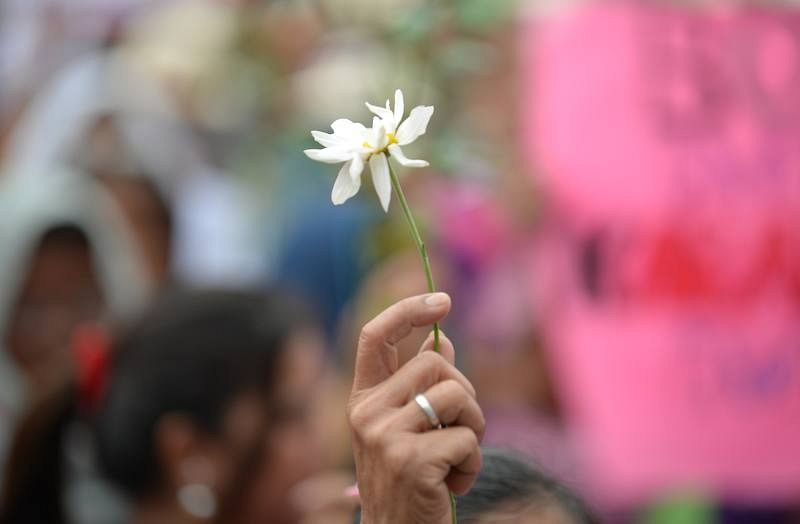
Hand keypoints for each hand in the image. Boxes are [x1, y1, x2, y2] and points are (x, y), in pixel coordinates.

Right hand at [347, 293, 483, 523]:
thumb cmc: (410, 480)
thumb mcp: (409, 428)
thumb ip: (423, 385)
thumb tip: (444, 340)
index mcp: (362, 399)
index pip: (373, 335)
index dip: (407, 309)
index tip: (442, 299)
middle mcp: (365, 412)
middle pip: (434, 362)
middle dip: (465, 392)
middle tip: (461, 429)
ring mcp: (384, 436)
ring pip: (457, 394)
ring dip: (475, 427)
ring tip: (459, 458)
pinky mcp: (410, 461)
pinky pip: (467, 437)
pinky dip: (474, 463)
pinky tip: (454, 484)